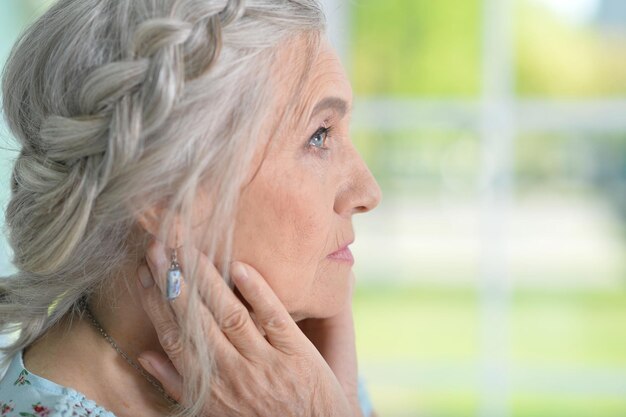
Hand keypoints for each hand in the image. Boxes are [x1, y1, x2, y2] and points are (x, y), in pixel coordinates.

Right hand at [134, 237, 360, 416]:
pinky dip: (256, 292)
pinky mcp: (295, 352)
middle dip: (174, 282)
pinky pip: (273, 317)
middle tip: (157, 247)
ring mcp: (265, 361)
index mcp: (208, 386)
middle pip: (197, 321)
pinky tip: (238, 267)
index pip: (174, 338)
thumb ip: (178, 383)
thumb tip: (144, 355)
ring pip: (230, 314)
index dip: (156, 304)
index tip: (144, 272)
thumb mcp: (211, 410)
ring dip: (207, 280)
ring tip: (188, 249)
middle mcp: (233, 372)